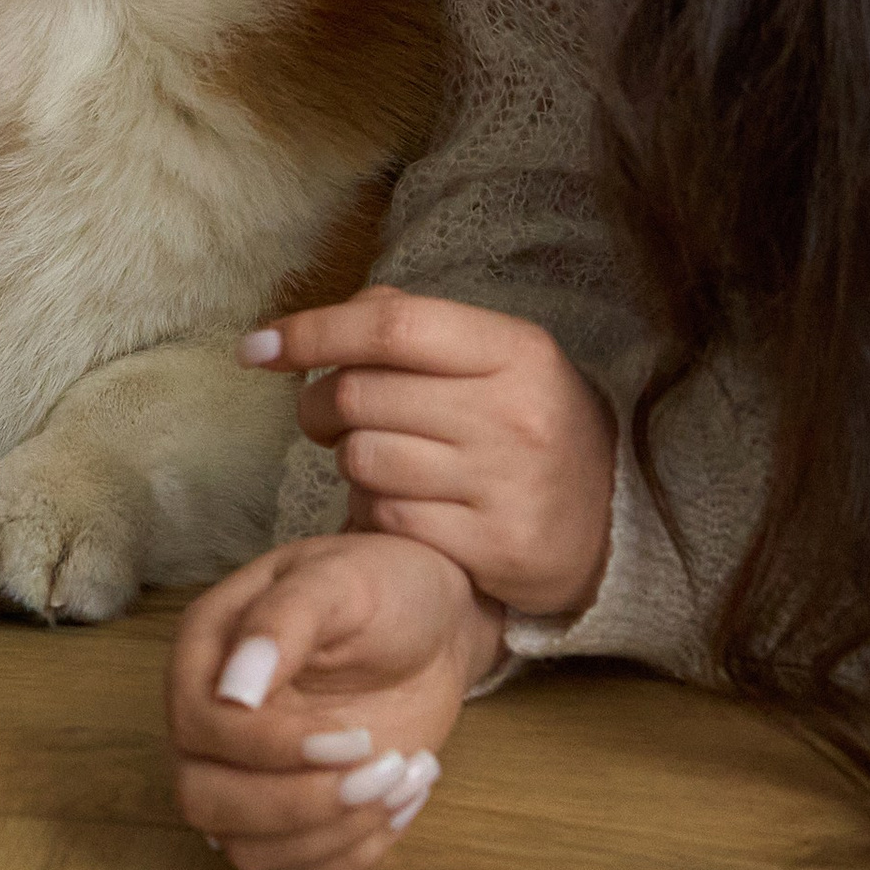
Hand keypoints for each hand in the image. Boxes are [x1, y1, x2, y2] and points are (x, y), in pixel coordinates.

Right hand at [169, 533, 499, 869]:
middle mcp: (214, 722)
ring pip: (248, 850)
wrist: (436, 622)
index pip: (198, 727)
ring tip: (406, 776)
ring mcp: (251, 776)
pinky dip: (355, 854)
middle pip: (204, 802)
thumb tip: (232, 693)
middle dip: (297, 804)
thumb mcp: (340, 581)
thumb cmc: (384, 584)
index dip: (267, 748)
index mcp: (206, 653)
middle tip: (383, 768)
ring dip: (335, 831)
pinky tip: (405, 797)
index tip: (352, 737)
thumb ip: (282, 623)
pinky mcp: (296, 817)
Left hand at [245, 288, 616, 619]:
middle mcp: (514, 413)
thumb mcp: (494, 355)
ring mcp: (506, 484)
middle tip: (323, 417)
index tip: (257, 346)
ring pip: (364, 461)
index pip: (389, 327)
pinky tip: (399, 503)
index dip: (311, 331)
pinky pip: (388, 519)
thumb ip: (411, 326)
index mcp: (513, 349)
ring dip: (348, 462)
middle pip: (361, 396)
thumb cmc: (526, 419)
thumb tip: (322, 322)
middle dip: (318, 405)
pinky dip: (373, 511)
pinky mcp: (496, 548)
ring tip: (376, 460)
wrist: (613, 516)